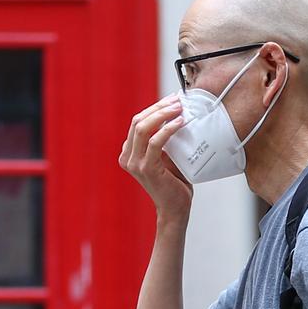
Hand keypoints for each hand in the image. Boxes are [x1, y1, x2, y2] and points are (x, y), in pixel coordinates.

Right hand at [118, 93, 193, 221]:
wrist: (175, 208)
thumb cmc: (174, 182)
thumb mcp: (167, 155)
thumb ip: (165, 139)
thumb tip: (178, 113)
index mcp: (128, 152)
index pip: (138, 121)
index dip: (155, 107)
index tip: (173, 100)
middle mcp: (127, 157)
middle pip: (138, 121)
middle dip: (159, 107)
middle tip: (178, 101)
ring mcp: (134, 163)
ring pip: (143, 128)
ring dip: (162, 115)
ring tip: (180, 109)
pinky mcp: (146, 168)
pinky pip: (155, 142)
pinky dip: (168, 129)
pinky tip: (180, 123)